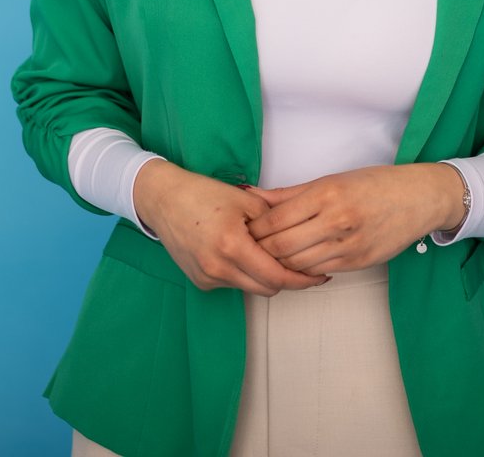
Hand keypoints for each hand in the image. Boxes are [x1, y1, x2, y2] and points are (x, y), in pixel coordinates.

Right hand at [133, 160, 329, 295]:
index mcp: (232, 245)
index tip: (319, 274)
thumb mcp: (247, 201)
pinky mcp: (200, 281)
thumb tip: (301, 242)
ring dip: (265, 276)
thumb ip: (276, 224)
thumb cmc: (205, 194)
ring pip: (251, 288)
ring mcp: (207, 277)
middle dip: (288, 280)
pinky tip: (244, 254)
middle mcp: (218, 267)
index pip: (277, 276)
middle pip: (267, 288)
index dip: (302, 279)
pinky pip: (233, 283)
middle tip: (304, 266)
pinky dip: (245, 273)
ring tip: (272, 255)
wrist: (164, 200)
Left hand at [241, 164, 458, 275]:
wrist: (418, 199)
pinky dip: (302, 269)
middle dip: (260, 250)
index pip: (275, 220)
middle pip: (281, 246)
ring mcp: (349, 244)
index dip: (253, 229)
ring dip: (279, 263)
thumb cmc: (373, 184)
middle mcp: (337, 220)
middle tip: (249, 249)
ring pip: (297, 264)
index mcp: (326, 193)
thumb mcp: (330, 179)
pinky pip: (318, 271)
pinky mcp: (358, 262)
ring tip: (269, 257)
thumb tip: (252, 196)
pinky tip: (296, 262)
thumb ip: (289, 194)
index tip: (243, 230)